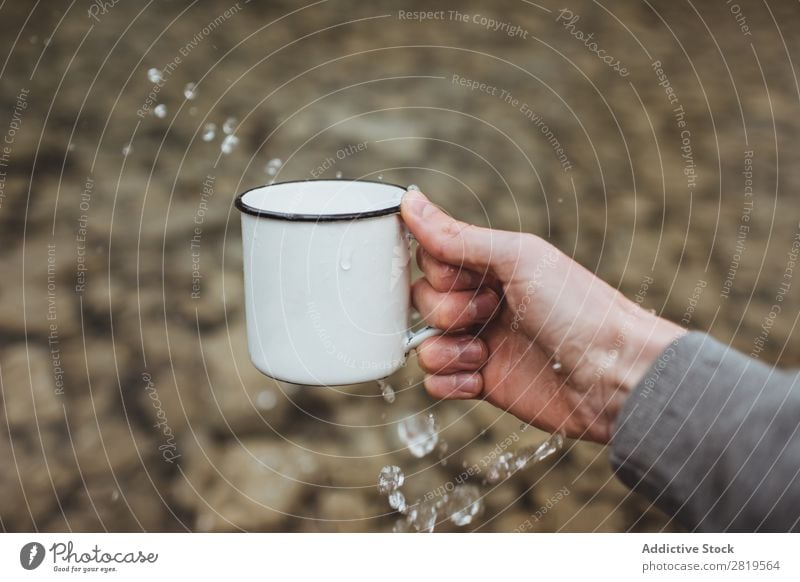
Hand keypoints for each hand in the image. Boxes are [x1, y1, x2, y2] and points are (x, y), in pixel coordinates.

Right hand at [401, 190, 684, 443]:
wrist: (614, 374)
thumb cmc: (578, 308)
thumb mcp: (518, 258)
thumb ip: (458, 236)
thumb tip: (409, 200)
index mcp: (491, 266)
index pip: (431, 259)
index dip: (440, 271)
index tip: (472, 277)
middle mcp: (483, 301)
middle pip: (422, 301)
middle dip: (447, 310)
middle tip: (490, 312)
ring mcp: (481, 343)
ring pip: (424, 343)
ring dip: (447, 348)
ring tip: (484, 353)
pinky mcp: (481, 383)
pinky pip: (435, 381)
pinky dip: (450, 380)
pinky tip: (480, 377)